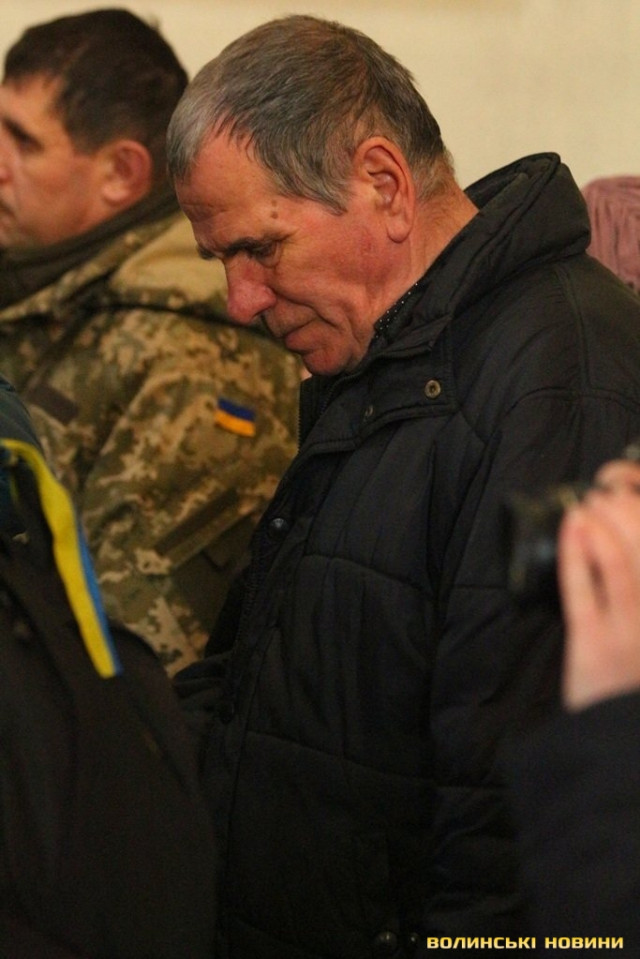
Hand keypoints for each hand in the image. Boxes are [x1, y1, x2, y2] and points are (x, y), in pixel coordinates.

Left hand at [558, 460, 639, 709]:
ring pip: (622, 562)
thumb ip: (635, 587)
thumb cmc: (635, 679)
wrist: (620, 742)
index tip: (632, 490)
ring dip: (603, 522)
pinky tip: (572, 527)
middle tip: (608, 493)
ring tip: (588, 504)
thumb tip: (617, 540)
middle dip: (629, 510)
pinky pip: (583, 589)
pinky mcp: (593, 643)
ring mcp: (630, 633)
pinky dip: (577, 552)